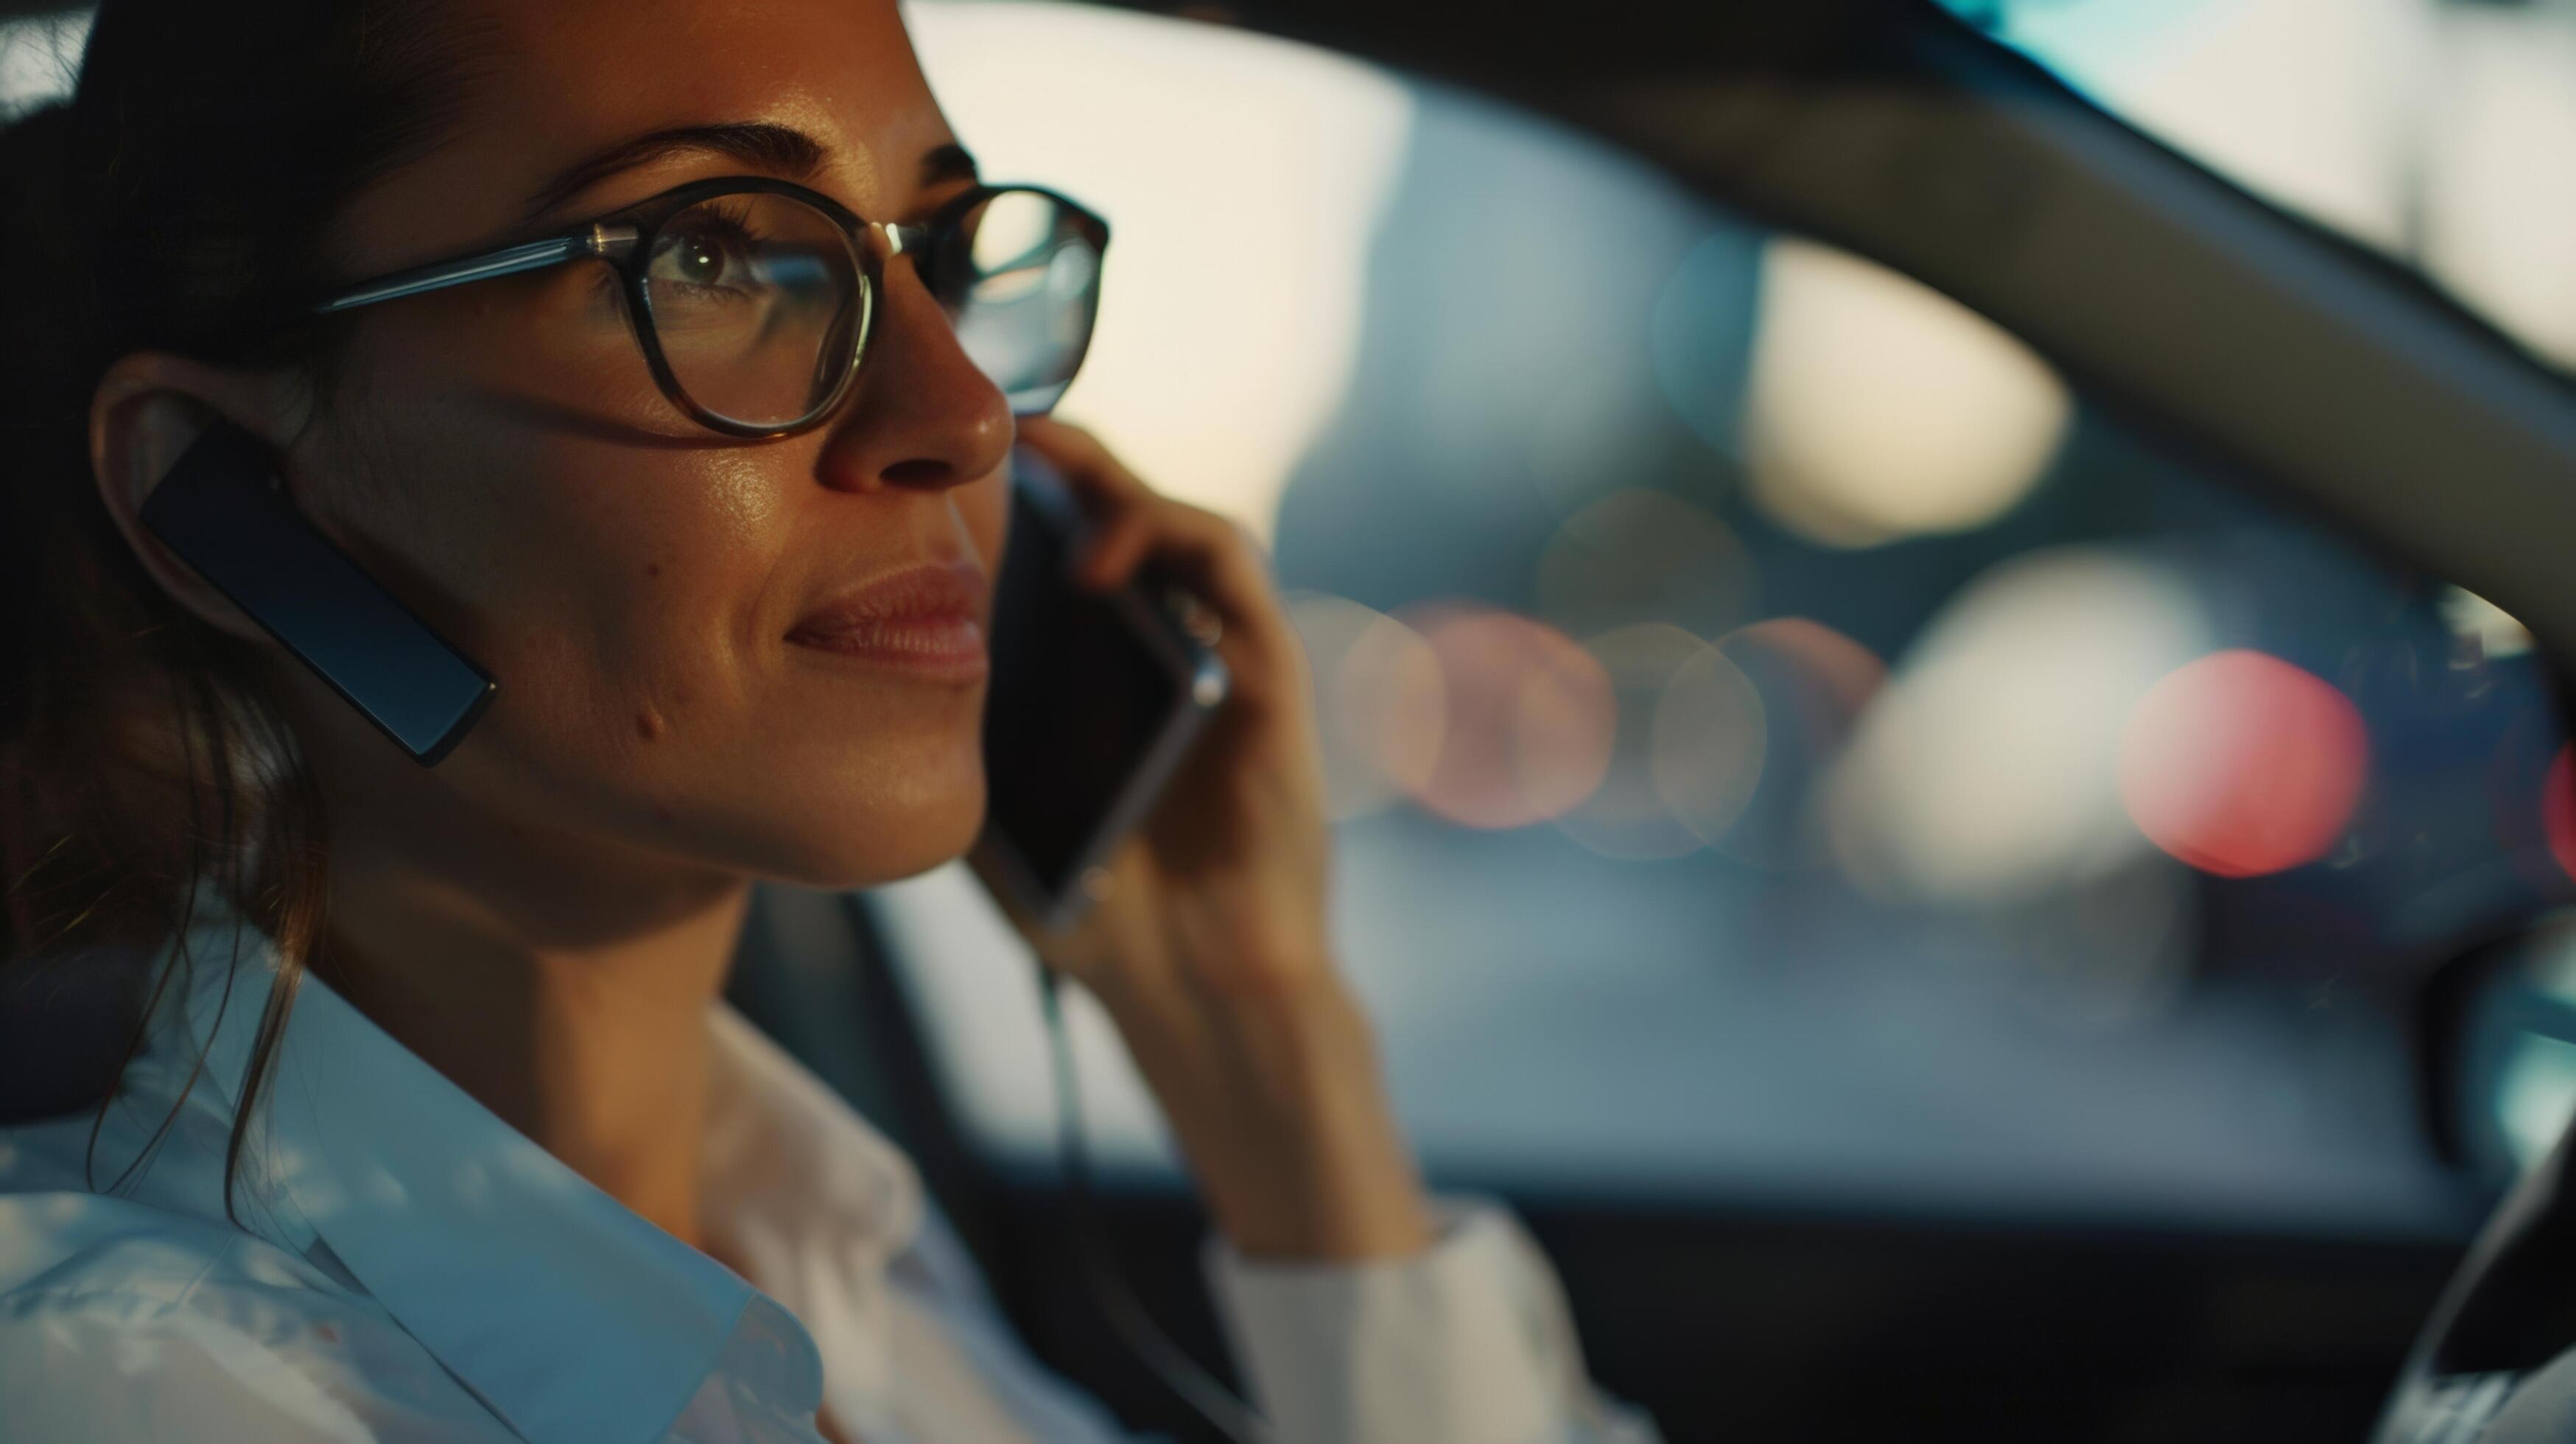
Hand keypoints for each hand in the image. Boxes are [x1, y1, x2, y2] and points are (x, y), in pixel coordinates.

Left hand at [977, 416, 1433, 1261]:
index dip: (1035, 499)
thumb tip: (857, 680)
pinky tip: (1101, 560)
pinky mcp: (1271, 683)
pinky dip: (1175, 544)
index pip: (1082, 557)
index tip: (957, 465)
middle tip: (1004, 429)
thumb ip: (955, 743)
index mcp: (1115, 679)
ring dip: (1124, 487)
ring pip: (1194, 530)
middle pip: (1139, 523)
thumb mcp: (995, 811)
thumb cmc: (1096, 915)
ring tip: (1052, 470)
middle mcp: (1180, 657)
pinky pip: (1237, 581)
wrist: (1188, 991)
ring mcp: (1231, 665)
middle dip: (1079, 463)